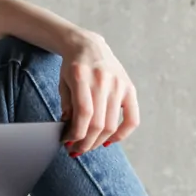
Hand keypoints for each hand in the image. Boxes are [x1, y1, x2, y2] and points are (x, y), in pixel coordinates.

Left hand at [59, 32, 138, 155]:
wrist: (88, 46)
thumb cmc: (72, 66)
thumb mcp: (63, 83)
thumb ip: (67, 105)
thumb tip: (71, 131)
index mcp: (82, 76)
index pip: (83, 113)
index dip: (75, 133)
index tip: (67, 141)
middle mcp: (104, 81)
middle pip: (98, 122)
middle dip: (86, 141)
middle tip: (76, 150)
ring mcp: (119, 85)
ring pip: (112, 124)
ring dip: (98, 141)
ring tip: (87, 147)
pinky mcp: (130, 89)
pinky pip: (132, 119)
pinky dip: (122, 134)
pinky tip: (108, 141)